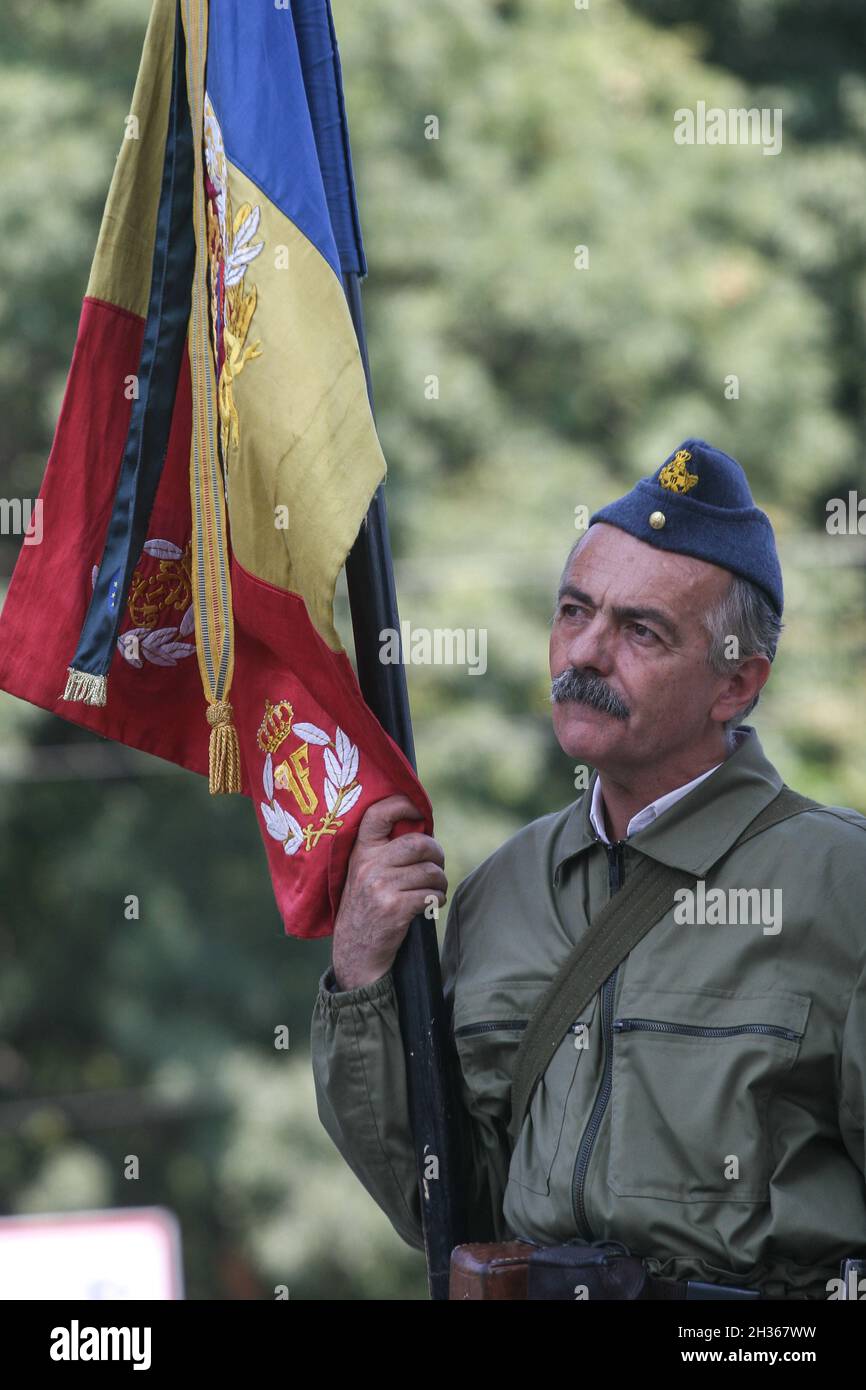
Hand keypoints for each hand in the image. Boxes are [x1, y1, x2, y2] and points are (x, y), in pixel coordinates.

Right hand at [331, 794, 446, 990]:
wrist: (355, 953)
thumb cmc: (366, 909)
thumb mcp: (363, 875)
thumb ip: (384, 853)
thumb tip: (423, 828)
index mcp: (361, 852)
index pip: (379, 814)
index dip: (404, 804)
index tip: (419, 811)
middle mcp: (368, 865)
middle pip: (419, 843)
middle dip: (436, 854)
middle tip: (436, 865)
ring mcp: (380, 886)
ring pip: (431, 871)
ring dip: (439, 882)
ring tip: (432, 890)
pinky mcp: (394, 908)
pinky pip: (431, 894)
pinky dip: (436, 900)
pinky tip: (427, 906)